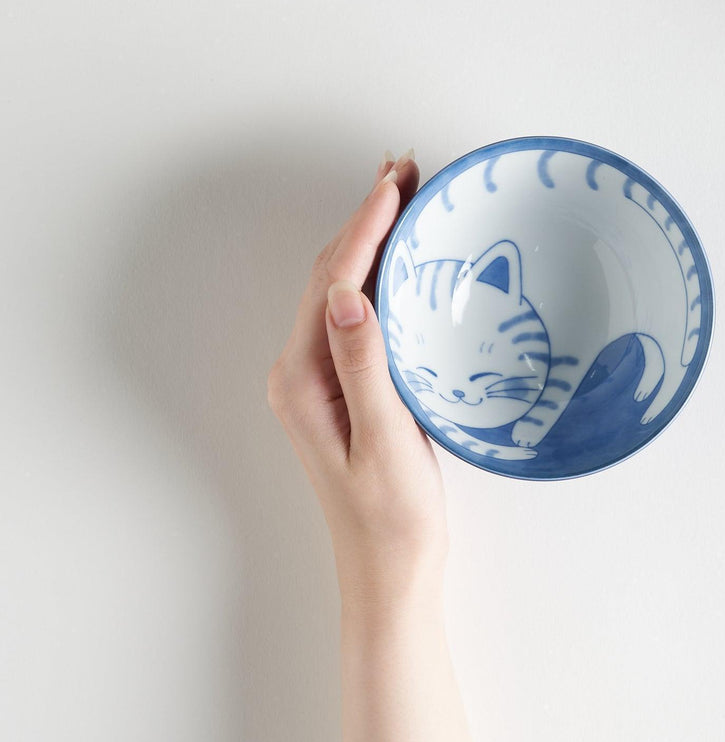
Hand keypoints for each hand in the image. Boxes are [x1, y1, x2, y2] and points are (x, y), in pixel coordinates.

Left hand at [268, 151, 446, 619]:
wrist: (390, 571)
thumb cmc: (392, 517)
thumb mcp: (384, 441)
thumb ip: (364, 366)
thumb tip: (346, 293)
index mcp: (303, 379)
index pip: (333, 281)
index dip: (365, 226)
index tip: (397, 181)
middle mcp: (301, 371)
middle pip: (330, 275)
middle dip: (366, 218)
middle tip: (407, 171)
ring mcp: (320, 378)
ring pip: (341, 289)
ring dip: (371, 240)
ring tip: (406, 197)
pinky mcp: (343, 387)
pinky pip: (356, 314)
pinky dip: (378, 275)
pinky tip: (403, 261)